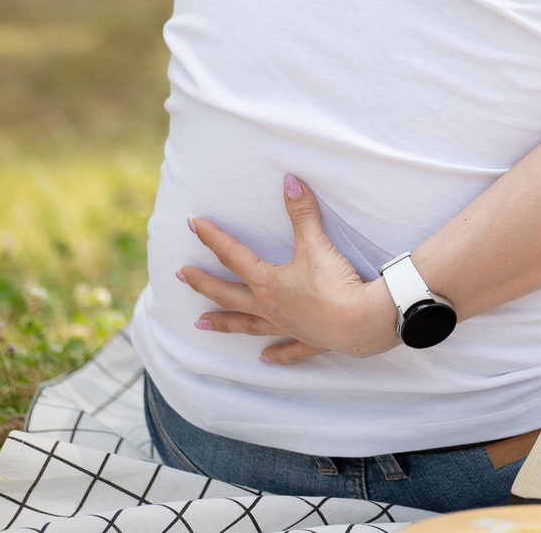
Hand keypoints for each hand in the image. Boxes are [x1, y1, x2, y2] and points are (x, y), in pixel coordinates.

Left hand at [178, 175, 400, 364]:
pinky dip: (276, 354)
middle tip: (182, 277)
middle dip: (203, 284)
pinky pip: (287, 349)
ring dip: (224, 323)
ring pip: (247, 325)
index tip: (194, 226)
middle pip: (228, 294)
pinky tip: (264, 358)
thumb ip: (302, 213)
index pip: (233, 256)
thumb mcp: (316, 244)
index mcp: (267, 282)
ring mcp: (285, 326)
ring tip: (201, 323)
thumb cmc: (334, 284)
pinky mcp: (308, 339)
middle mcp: (269, 307)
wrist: (358, 321)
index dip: (213, 238)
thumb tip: (290, 181)